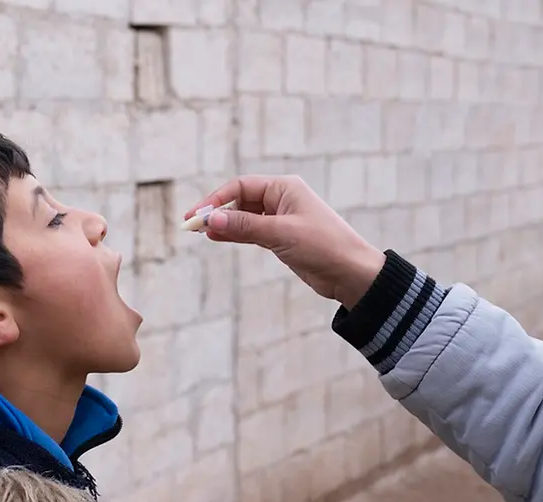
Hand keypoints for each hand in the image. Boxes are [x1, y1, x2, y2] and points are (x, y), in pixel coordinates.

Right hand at [184, 175, 386, 308]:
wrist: (350, 273)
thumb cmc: (323, 246)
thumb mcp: (280, 234)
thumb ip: (244, 226)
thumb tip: (211, 220)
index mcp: (284, 188)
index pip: (240, 187)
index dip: (215, 200)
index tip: (196, 215)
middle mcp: (281, 199)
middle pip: (239, 200)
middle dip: (215, 211)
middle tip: (191, 225)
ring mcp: (280, 219)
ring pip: (243, 217)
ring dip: (223, 224)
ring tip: (200, 232)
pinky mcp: (280, 238)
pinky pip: (250, 231)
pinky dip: (234, 234)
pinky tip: (216, 238)